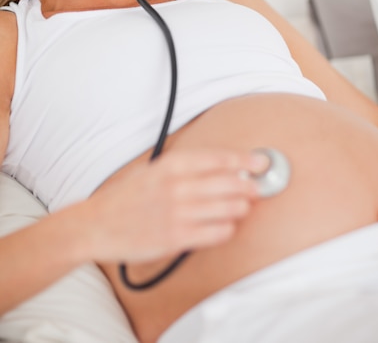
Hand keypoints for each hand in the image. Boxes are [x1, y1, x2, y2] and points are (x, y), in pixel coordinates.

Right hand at [83, 148, 266, 262]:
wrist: (96, 224)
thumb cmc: (127, 196)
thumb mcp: (153, 170)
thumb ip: (184, 167)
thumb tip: (223, 166)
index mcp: (170, 165)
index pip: (218, 159)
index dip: (245, 160)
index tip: (261, 162)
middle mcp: (176, 187)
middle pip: (229, 183)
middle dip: (249, 186)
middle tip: (257, 188)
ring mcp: (177, 213)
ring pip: (227, 208)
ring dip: (241, 208)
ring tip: (242, 206)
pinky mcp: (175, 239)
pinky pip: (216, 233)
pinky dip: (227, 229)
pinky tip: (226, 226)